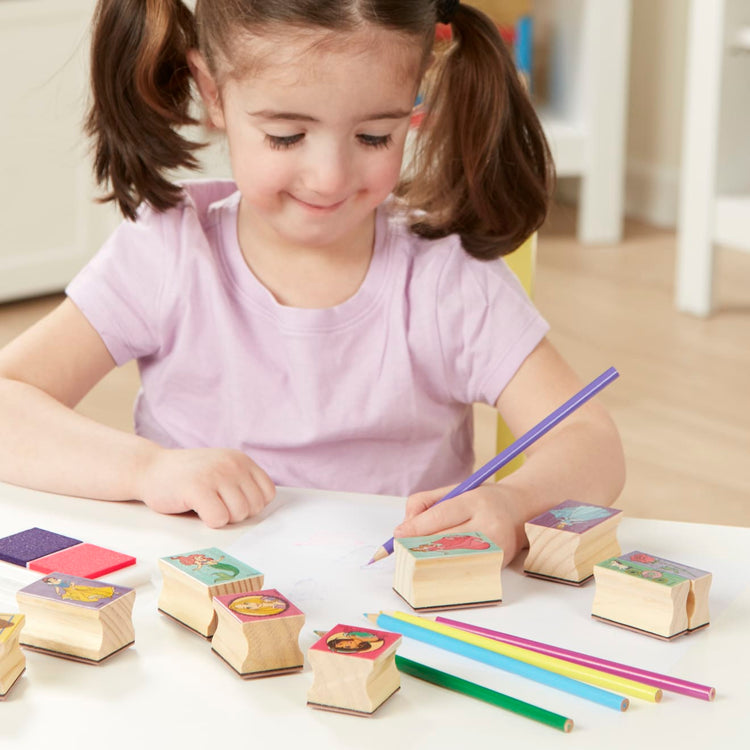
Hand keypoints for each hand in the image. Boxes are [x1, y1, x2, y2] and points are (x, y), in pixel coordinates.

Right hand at [136, 447, 275, 527]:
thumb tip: (261, 509)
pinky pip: (219, 519)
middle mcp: (232, 464)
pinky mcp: (197, 489)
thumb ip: (242, 483)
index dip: (251, 505)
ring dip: (222, 517)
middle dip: (235, 513)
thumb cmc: (188, 476)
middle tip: (214, 504)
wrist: (150, 468)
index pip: (267, 493)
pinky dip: (208, 521)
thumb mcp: (222, 469)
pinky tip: (195, 508)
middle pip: (254, 507)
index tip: (230, 501)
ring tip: (205, 505)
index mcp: (241, 460)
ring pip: (238, 514)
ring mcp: (215, 475)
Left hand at [393, 482, 525, 565]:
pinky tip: (435, 568)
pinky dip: (446, 569)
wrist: (521, 508)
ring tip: (416, 558)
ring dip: (430, 561)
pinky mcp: (498, 565)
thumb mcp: (455, 490)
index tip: (398, 534)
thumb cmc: (482, 499)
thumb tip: (405, 529)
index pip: (441, 517)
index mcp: (477, 502)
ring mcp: (497, 548)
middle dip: (420, 546)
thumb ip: (425, 503)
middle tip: (403, 549)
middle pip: (445, 541)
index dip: (416, 527)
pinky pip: (465, 570)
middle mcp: (490, 525)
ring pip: (454, 559)